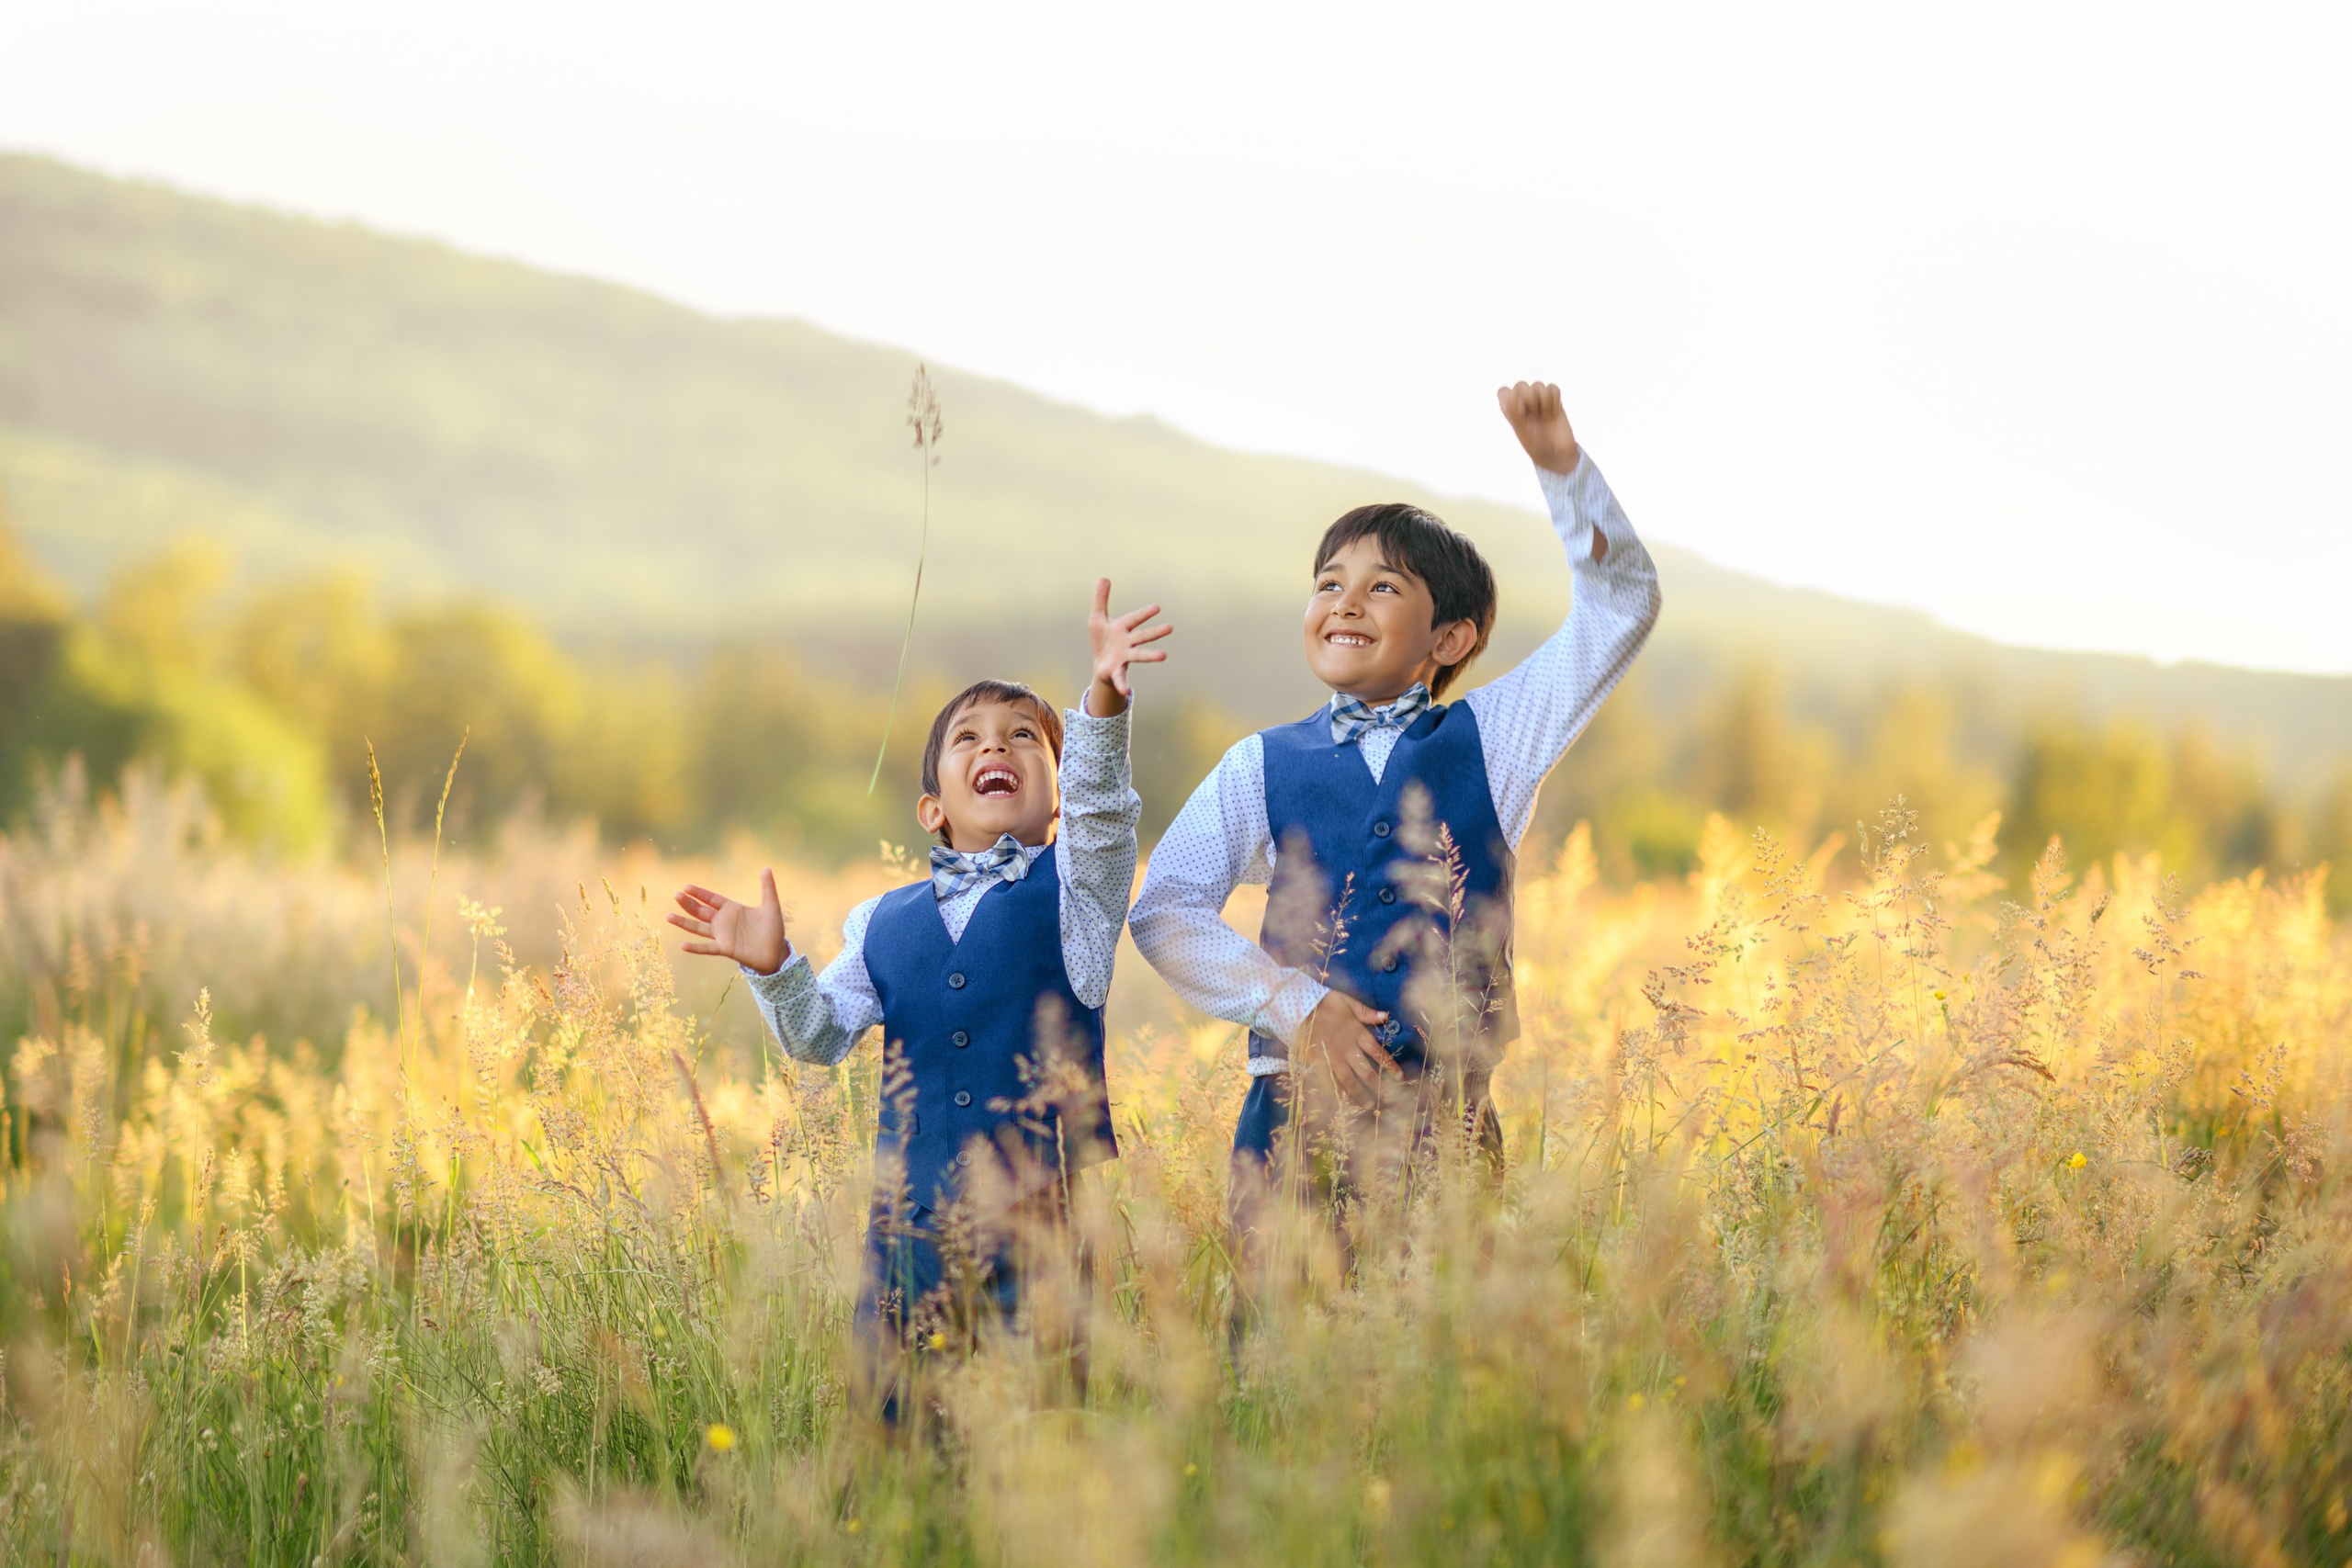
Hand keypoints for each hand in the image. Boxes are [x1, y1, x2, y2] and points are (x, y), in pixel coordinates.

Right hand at [669, 870, 788, 974]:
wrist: (777, 952)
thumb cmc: (773, 929)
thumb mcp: (771, 906)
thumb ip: (767, 887)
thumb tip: (767, 867)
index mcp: (732, 909)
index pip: (712, 899)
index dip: (699, 893)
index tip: (686, 886)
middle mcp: (723, 922)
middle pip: (701, 911)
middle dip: (689, 903)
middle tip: (676, 895)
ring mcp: (722, 936)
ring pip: (699, 928)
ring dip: (684, 922)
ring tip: (669, 916)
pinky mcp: (725, 949)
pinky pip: (707, 948)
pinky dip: (695, 948)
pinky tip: (683, 945)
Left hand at [1085, 577, 1172, 716]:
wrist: (1100, 663)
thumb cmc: (1102, 639)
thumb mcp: (1097, 618)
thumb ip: (1100, 599)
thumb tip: (1104, 578)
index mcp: (1123, 628)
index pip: (1134, 619)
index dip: (1144, 613)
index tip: (1157, 608)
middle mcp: (1128, 643)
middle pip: (1143, 636)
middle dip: (1155, 632)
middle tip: (1170, 627)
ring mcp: (1124, 657)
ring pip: (1139, 655)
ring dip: (1150, 656)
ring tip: (1164, 656)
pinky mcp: (1117, 671)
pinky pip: (1120, 678)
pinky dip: (1122, 684)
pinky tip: (1125, 691)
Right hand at [1294, 990, 1401, 1108]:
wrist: (1299, 1006)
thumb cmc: (1324, 1003)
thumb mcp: (1347, 1001)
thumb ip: (1366, 1012)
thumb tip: (1386, 1015)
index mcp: (1357, 1033)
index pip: (1378, 1052)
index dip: (1390, 1066)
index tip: (1400, 1077)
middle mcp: (1347, 1048)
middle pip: (1366, 1070)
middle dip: (1378, 1085)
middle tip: (1388, 1099)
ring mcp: (1332, 1057)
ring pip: (1349, 1080)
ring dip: (1359, 1094)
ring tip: (1369, 1106)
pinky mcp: (1317, 1061)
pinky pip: (1327, 1080)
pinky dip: (1335, 1092)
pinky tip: (1342, 1103)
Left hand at [1497, 380, 1580, 475]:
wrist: (1558, 455)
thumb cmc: (1537, 445)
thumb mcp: (1522, 431)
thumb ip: (1514, 412)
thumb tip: (1511, 394)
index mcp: (1511, 411)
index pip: (1504, 392)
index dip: (1510, 398)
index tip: (1519, 413)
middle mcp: (1523, 403)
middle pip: (1521, 385)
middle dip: (1529, 399)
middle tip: (1534, 415)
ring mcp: (1539, 401)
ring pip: (1538, 384)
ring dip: (1543, 401)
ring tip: (1545, 416)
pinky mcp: (1554, 400)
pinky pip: (1552, 387)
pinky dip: (1555, 400)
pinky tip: (1554, 412)